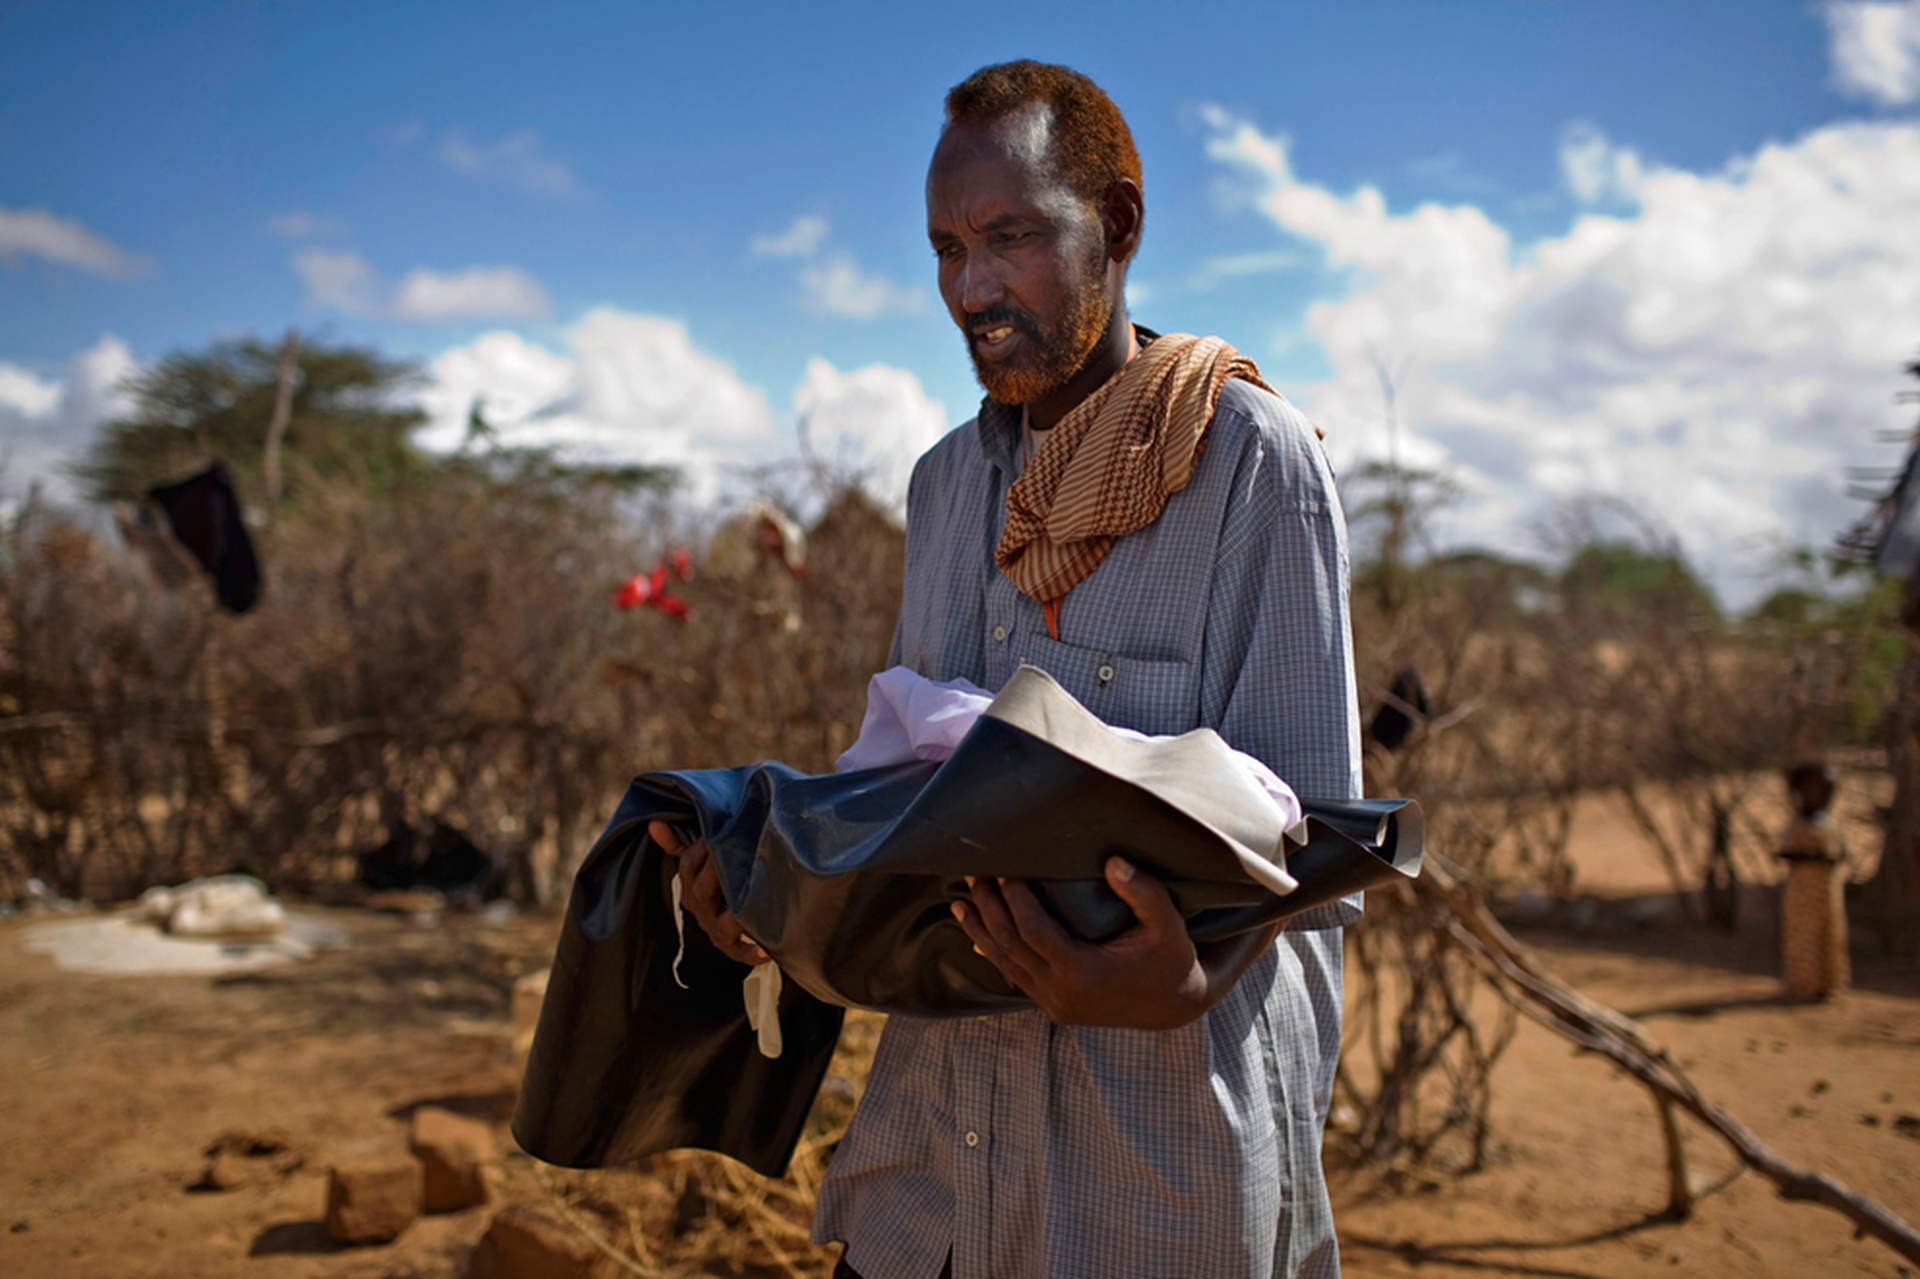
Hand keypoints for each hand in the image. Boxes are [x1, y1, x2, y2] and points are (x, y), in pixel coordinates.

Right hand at [648, 820, 767, 964]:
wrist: (735, 924)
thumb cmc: (719, 884)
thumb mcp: (699, 863)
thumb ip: (679, 845)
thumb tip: (654, 823)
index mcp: (691, 887)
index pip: (688, 866)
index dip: (700, 850)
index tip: (714, 834)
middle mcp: (701, 909)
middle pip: (703, 891)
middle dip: (718, 871)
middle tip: (738, 854)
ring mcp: (715, 930)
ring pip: (720, 925)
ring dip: (734, 916)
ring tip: (747, 907)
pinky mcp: (733, 948)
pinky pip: (740, 952)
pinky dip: (751, 952)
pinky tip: (764, 951)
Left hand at [953, 857, 1248, 1029]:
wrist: (1176, 1006)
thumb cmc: (1172, 958)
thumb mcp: (1169, 924)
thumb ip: (1144, 891)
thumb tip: (1112, 861)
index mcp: (1084, 973)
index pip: (1034, 930)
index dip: (1015, 899)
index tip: (1005, 870)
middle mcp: (1062, 993)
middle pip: (1011, 945)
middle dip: (989, 908)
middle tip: (973, 875)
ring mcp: (1055, 1004)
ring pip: (1006, 964)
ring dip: (982, 930)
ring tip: (960, 901)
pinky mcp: (1054, 1007)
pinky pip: (1016, 977)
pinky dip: (995, 952)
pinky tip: (977, 934)